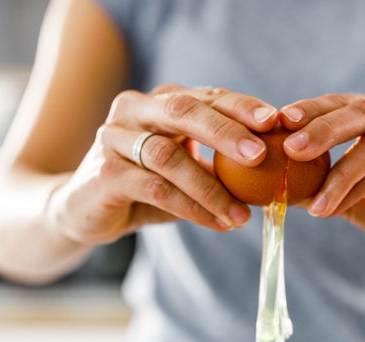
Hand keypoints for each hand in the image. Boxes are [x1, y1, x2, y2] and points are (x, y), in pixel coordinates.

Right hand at [49, 84, 278, 244]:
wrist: (85, 210)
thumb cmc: (147, 186)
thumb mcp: (188, 169)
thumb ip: (222, 164)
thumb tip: (279, 171)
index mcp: (161, 102)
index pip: (207, 96)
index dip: (241, 107)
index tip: (274, 120)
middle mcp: (135, 110)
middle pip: (183, 110)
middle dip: (225, 132)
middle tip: (260, 155)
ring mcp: (114, 139)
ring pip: (169, 157)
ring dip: (212, 188)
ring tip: (243, 215)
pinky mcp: (105, 174)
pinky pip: (155, 189)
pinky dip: (191, 207)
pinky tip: (217, 222)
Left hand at [279, 93, 364, 264]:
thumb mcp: (354, 191)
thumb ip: (322, 179)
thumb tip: (273, 180)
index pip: (347, 102)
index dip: (312, 109)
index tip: (278, 121)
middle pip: (363, 111)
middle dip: (322, 128)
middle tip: (289, 148)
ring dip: (338, 169)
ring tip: (307, 195)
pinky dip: (356, 190)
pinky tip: (331, 208)